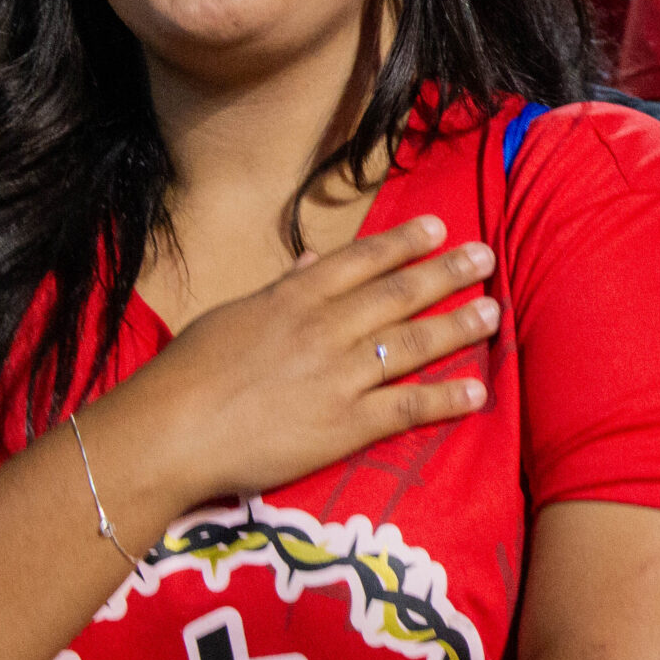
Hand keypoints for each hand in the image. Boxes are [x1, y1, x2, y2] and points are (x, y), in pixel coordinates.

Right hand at [101, 215, 497, 507]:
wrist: (168, 431)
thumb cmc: (186, 373)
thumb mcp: (232, 314)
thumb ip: (282, 288)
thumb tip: (315, 262)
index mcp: (294, 296)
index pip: (362, 259)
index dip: (405, 242)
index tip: (439, 227)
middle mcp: (325, 327)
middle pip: (399, 293)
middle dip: (448, 273)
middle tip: (485, 257)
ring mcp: (339, 375)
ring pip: (412, 343)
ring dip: (457, 326)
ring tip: (492, 313)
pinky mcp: (343, 425)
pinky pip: (405, 407)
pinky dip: (444, 398)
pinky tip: (476, 392)